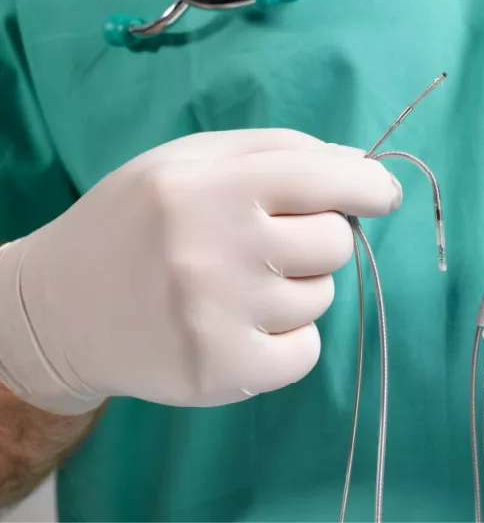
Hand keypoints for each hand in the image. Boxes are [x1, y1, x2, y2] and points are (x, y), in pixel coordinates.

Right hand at [0, 129, 401, 413]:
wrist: (60, 311)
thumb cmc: (137, 223)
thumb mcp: (188, 162)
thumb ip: (274, 151)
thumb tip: (358, 167)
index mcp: (204, 189)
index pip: (321, 179)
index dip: (367, 186)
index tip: (383, 195)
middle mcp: (211, 252)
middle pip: (333, 243)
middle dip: (318, 239)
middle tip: (272, 244)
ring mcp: (217, 319)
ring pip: (321, 297)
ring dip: (296, 289)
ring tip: (238, 286)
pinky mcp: (222, 373)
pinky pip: (308, 352)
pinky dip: (290, 340)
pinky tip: (243, 326)